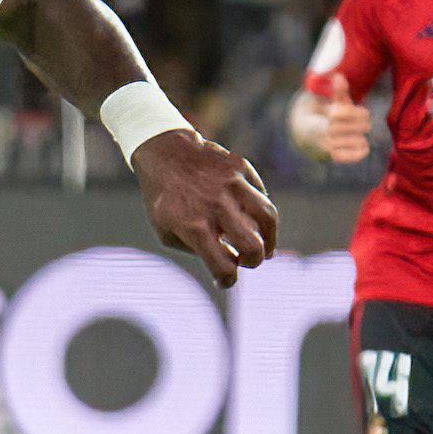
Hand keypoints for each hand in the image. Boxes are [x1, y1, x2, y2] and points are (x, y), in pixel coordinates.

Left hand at [133, 128, 276, 291]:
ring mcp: (231, 185)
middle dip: (254, 261)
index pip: (224, 267)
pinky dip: (260, 210)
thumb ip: (199, 250)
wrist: (163, 153)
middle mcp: (215, 207)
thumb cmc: (165, 200)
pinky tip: (253, 218)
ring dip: (269, 238)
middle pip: (253, 247)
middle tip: (248, 261)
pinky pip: (261, 194)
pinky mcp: (240, 168)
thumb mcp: (168, 231)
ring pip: (269, 218)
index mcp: (194, 228)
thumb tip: (233, 261)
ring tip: (265, 245)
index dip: (228, 280)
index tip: (226, 279)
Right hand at [311, 74, 372, 164]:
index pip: (345, 113)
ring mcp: (330, 145)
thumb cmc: (327, 116)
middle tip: (365, 124)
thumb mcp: (333, 103)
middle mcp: (327, 131)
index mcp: (327, 116)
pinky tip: (362, 145)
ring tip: (358, 134)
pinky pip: (353, 156)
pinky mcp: (334, 157)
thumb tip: (339, 76)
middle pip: (354, 127)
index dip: (359, 112)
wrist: (308, 135)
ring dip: (361, 137)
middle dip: (363, 124)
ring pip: (357, 141)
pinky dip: (361, 151)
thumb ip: (338, 91)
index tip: (365, 113)